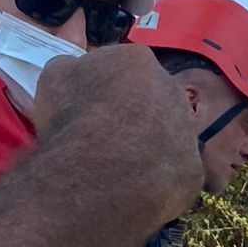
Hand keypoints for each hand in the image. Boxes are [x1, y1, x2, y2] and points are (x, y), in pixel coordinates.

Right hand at [38, 45, 201, 228]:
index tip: (90, 108)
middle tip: (107, 138)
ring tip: (121, 165)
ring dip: (149, 145)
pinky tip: (137, 186)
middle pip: (152, 100)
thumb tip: (78, 70)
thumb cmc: (71, 119)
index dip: (104, 90)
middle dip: (132, 115)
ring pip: (167, 135)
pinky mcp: (193, 168)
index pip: (123, 69)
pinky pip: (174, 171)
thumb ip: (72, 68)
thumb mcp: (54, 78)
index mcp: (138, 60)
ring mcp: (187, 129)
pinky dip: (158, 179)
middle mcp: (171, 89)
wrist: (99, 173)